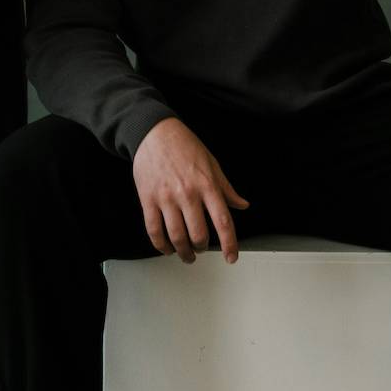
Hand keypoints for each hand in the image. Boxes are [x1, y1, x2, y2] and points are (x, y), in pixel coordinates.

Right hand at [132, 117, 246, 264]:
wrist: (154, 132)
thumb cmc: (184, 146)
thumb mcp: (212, 164)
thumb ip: (227, 189)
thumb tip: (242, 205)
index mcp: (207, 185)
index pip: (223, 221)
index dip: (229, 243)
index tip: (231, 257)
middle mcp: (188, 193)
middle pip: (198, 234)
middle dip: (202, 248)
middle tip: (202, 249)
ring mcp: (166, 197)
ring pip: (176, 236)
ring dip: (183, 252)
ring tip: (186, 254)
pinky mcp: (148, 199)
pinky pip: (154, 230)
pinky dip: (161, 245)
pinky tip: (166, 248)